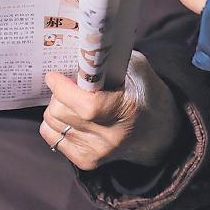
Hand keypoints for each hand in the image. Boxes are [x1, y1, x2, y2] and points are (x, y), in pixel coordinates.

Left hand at [40, 50, 182, 170]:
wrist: (157, 130)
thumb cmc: (143, 91)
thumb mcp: (135, 67)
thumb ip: (108, 59)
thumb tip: (78, 48)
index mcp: (126, 109)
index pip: (86, 105)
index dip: (63, 88)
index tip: (54, 75)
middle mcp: (111, 135)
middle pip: (61, 112)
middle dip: (57, 94)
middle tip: (67, 85)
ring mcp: (98, 152)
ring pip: (52, 125)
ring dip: (56, 107)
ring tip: (70, 100)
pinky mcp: (88, 161)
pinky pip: (53, 138)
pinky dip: (54, 124)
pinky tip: (69, 116)